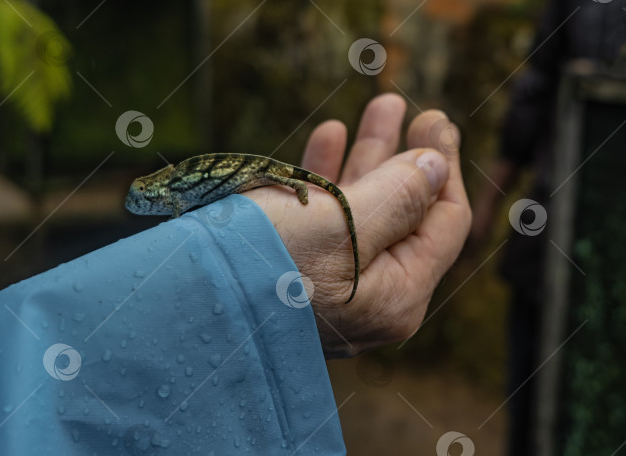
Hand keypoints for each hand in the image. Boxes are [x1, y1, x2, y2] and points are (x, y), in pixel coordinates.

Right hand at [245, 93, 470, 356]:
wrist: (181, 310)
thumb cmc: (265, 267)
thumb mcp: (341, 224)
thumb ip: (398, 195)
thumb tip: (437, 167)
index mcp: (398, 295)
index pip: (444, 224)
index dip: (444, 167)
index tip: (435, 120)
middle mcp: (373, 298)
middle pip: (407, 215)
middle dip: (409, 156)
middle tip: (416, 111)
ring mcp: (336, 289)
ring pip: (366, 212)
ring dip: (371, 157)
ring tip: (379, 107)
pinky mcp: (299, 276)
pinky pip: (327, 222)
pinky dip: (330, 179)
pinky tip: (329, 137)